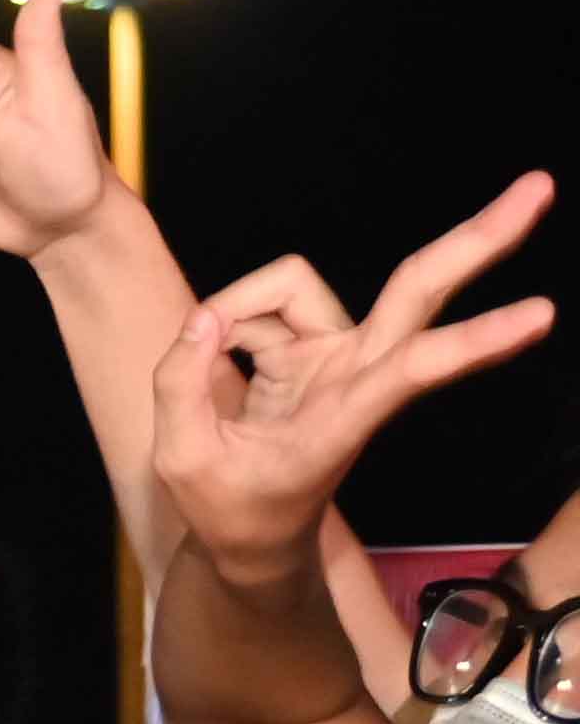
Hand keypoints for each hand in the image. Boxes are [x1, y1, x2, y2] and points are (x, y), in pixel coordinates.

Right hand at [148, 174, 557, 579]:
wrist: (256, 536)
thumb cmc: (231, 510)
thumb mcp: (181, 463)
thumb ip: (181, 384)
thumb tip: (204, 318)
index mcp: (343, 420)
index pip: (414, 370)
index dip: (473, 341)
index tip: (542, 315)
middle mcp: (358, 374)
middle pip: (420, 289)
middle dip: (483, 238)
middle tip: (541, 186)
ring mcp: (341, 353)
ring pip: (294, 284)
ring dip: (244, 301)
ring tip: (202, 347)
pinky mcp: (317, 343)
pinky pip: (262, 303)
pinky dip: (226, 322)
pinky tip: (211, 354)